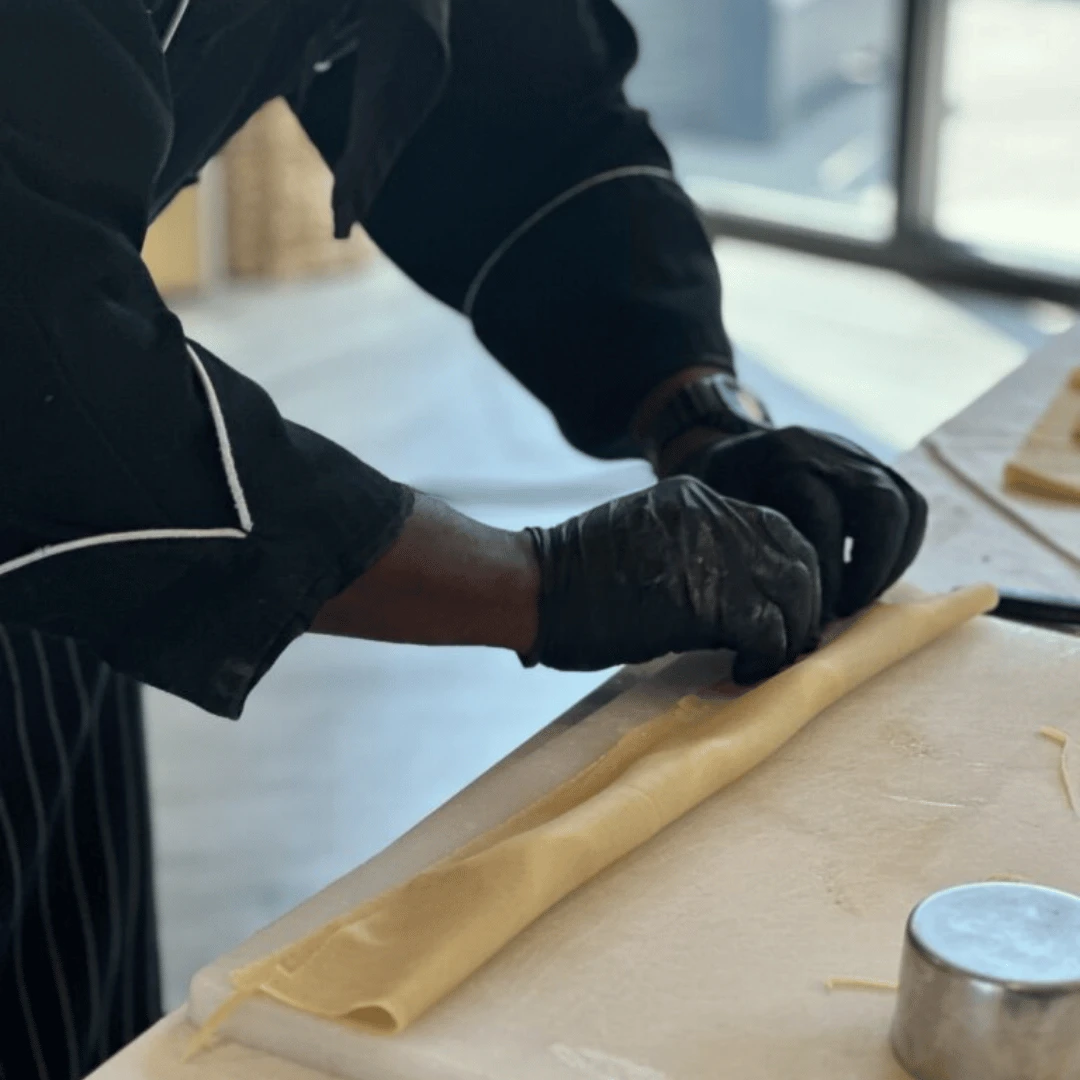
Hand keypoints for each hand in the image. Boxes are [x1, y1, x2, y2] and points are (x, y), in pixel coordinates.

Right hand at [525, 476, 820, 683]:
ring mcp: (712, 551)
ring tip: (769, 662)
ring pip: (793, 592)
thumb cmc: (573, 578)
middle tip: (792, 643)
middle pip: (797, 555)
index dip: (793, 572)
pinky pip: (768, 630)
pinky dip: (768, 658)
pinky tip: (746, 672)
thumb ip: (691, 553)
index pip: (776, 528)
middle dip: (804, 605)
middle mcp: (712, 514)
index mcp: (695, 497)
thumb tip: (734, 598)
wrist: (534, 587)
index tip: (786, 609)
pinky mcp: (707, 598)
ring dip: (791, 634)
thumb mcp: (643, 542)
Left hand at [675, 427, 926, 621]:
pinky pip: (911, 507)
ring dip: (890, 562)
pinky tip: (869, 577)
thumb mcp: (712, 510)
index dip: (826, 572)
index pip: (822, 516)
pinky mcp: (875, 469)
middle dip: (871, 567)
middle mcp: (827, 451)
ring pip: (904, 505)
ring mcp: (857, 457)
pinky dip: (900, 548)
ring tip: (858, 597)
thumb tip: (762, 620)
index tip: (811, 613)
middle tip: (844, 608)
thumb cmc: (714, 495)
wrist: (724, 452)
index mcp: (782, 458)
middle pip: (880, 503)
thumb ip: (739, 547)